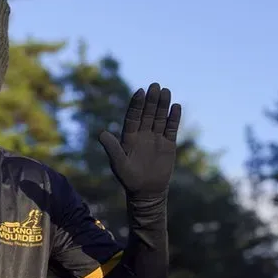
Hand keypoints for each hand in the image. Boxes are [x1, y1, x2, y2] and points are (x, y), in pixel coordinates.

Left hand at [98, 83, 181, 199]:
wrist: (146, 192)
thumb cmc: (129, 179)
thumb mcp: (118, 163)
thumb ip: (112, 148)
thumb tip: (101, 133)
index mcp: (129, 136)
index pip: (133, 116)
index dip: (136, 104)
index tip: (139, 91)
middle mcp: (142, 134)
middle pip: (147, 113)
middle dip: (151, 100)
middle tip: (155, 85)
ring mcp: (156, 138)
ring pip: (160, 118)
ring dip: (163, 105)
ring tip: (166, 91)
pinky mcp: (168, 144)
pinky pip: (172, 128)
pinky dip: (174, 118)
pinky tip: (176, 107)